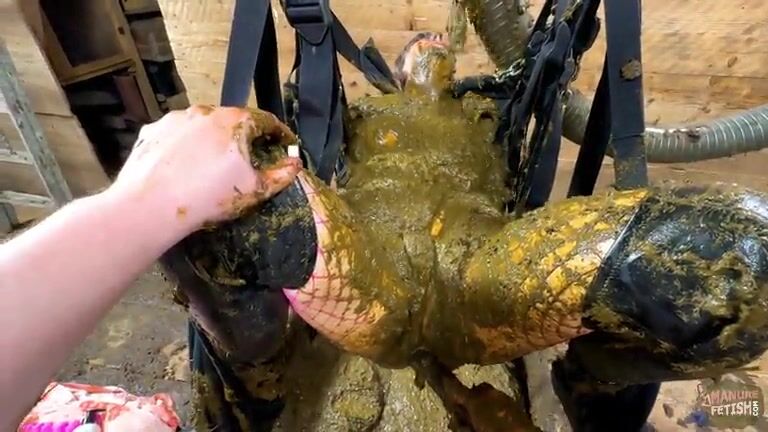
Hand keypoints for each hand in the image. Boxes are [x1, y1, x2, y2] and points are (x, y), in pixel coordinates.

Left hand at [112, 105, 302, 230]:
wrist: (150, 206)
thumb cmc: (209, 196)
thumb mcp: (254, 190)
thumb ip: (281, 175)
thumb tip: (296, 163)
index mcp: (235, 121)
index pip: (265, 121)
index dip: (279, 133)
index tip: (285, 143)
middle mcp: (205, 111)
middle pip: (233, 120)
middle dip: (243, 136)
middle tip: (248, 157)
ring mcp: (176, 119)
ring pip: (202, 126)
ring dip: (212, 139)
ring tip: (212, 164)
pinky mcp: (153, 130)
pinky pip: (176, 135)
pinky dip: (185, 145)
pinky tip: (183, 166)